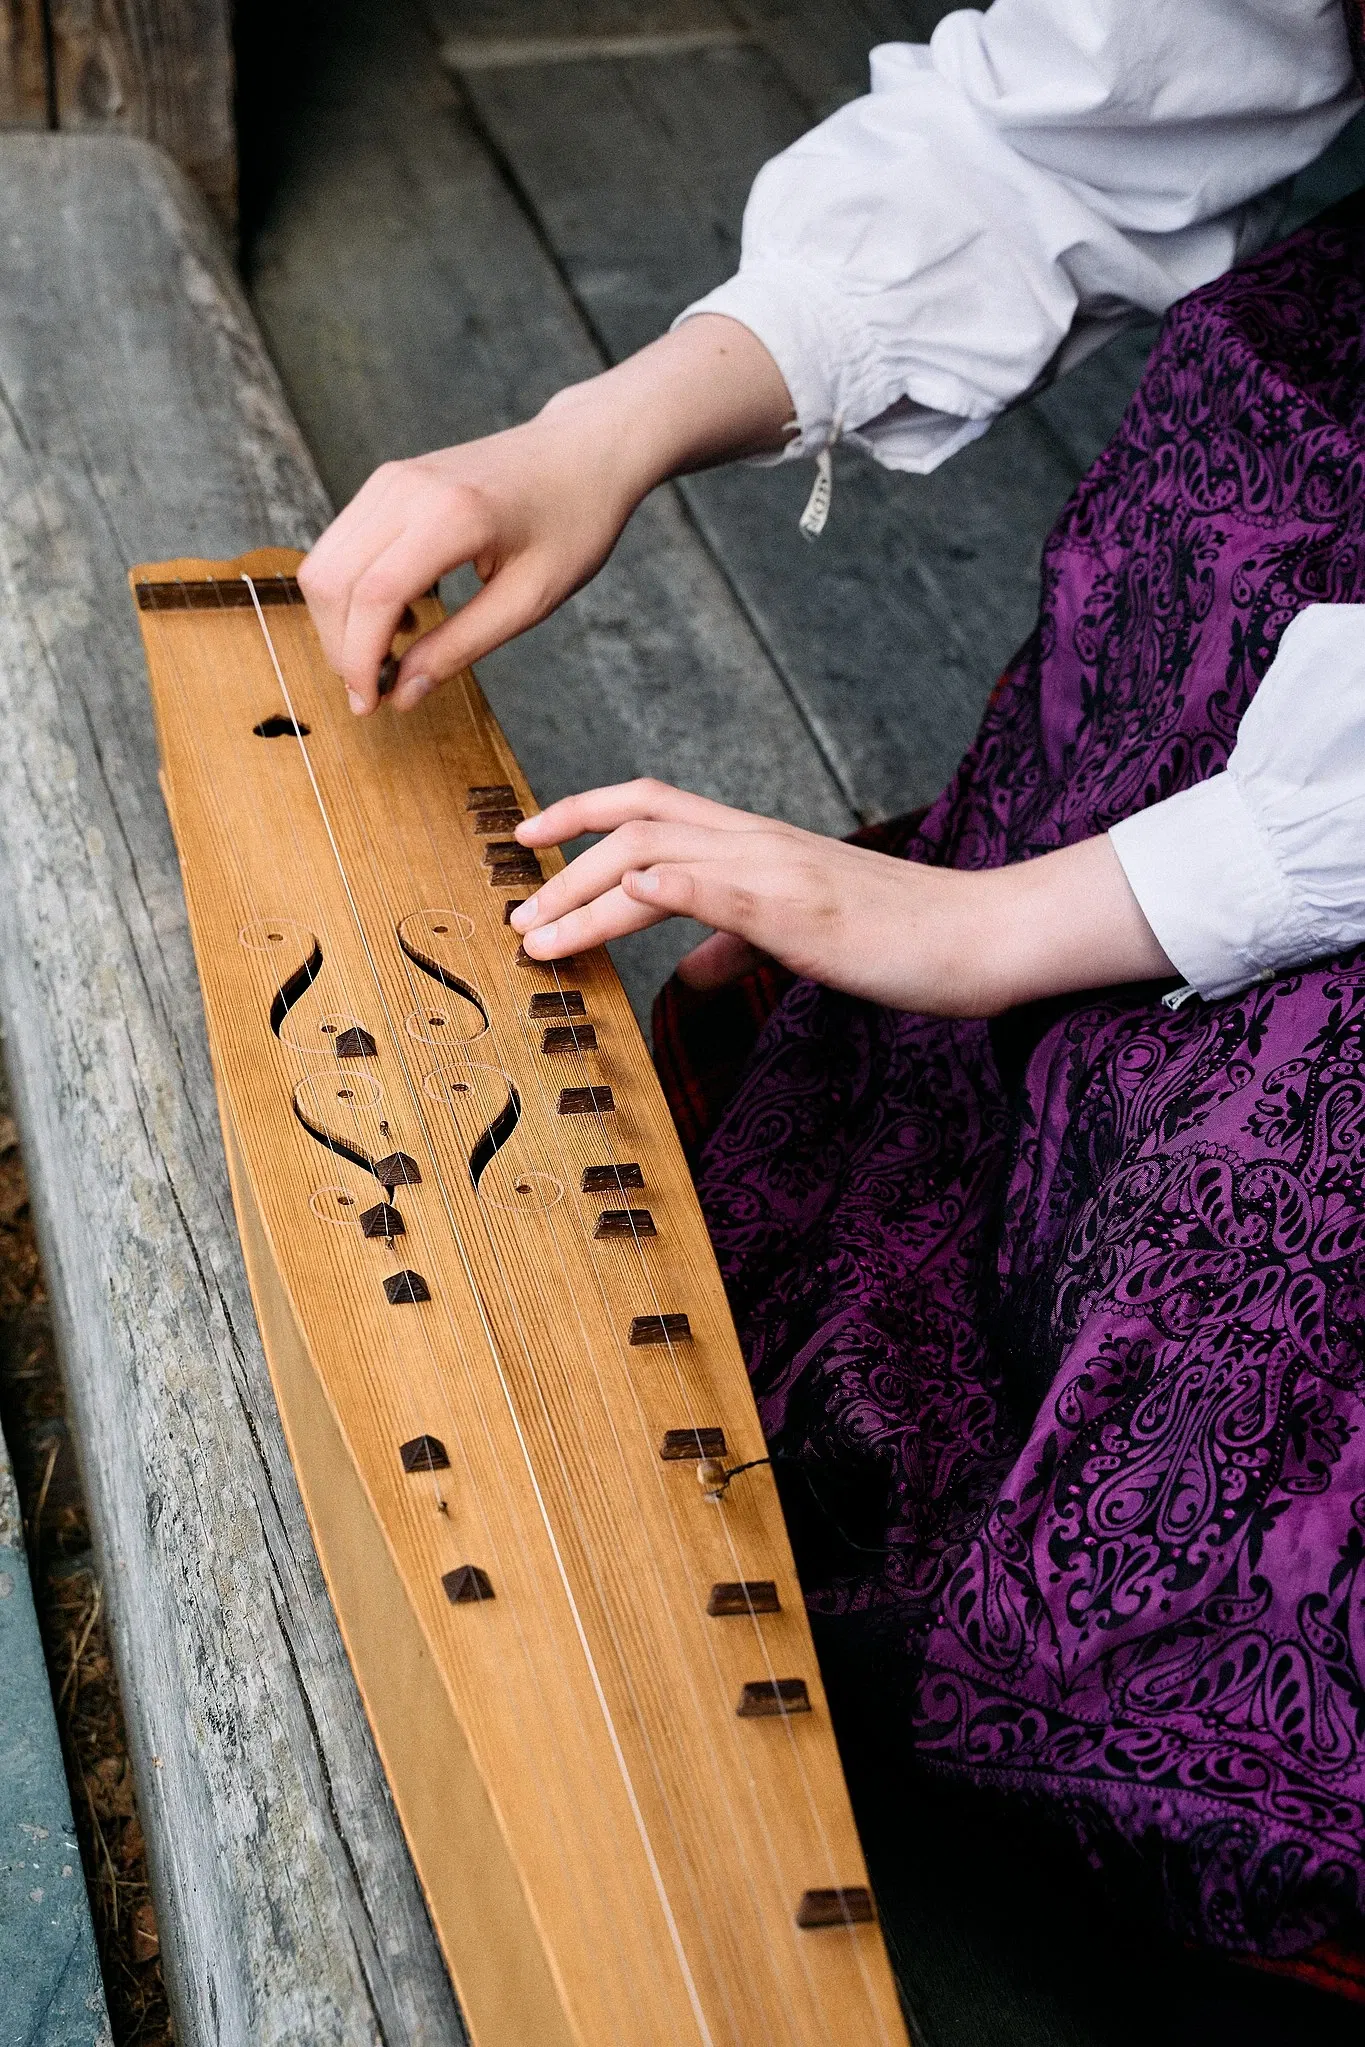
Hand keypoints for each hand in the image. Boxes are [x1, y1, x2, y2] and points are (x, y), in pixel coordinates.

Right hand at [297, 317, 793, 714]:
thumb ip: (461, 646)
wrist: (582, 452)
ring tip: (393, 652)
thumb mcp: (530, 600)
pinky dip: (352, 591)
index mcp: (452, 516)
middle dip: (341, 647)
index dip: (359, 659)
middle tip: (375, 691)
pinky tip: (400, 615)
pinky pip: (342, 544)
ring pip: (324, 562)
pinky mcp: (388, 480)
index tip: (369, 705)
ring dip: (341, 621)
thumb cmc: (572, 523)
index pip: (373, 596)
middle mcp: (407, 488)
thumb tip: (402, 693)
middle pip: (331, 579)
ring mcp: (391, 478)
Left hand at [510, 781, 1173, 1016]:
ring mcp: (773, 866)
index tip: (527, 837)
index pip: (652, 803)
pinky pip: (709, 883)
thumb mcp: (803, 936)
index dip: (580, 811)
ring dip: (581, 890)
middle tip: (513, 909)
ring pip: (653, 848)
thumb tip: (685, 970)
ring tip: (535, 933)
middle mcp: (756, 838)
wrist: (980, 935)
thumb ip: (737, 942)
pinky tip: (614, 905)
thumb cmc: (901, 938)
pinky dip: (652, 888)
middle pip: (634, 818)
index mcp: (756, 842)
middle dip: (560, 861)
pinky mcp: (794, 903)